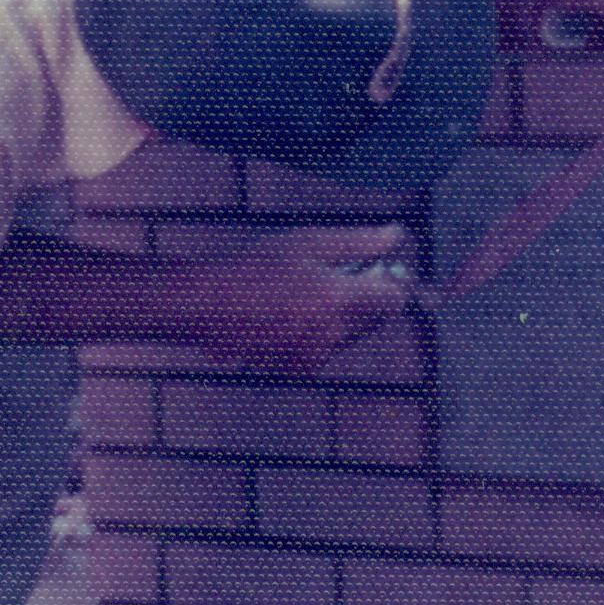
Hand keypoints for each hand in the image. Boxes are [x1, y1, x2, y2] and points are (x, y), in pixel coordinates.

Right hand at [191, 223, 412, 371]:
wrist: (206, 305)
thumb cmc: (255, 265)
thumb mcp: (308, 242)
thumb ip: (359, 242)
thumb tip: (397, 235)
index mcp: (339, 299)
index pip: (394, 300)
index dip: (393, 282)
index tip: (381, 268)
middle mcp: (333, 334)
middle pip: (375, 319)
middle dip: (369, 297)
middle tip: (344, 273)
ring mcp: (316, 355)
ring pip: (351, 334)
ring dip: (345, 315)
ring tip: (308, 291)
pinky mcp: (299, 369)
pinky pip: (326, 348)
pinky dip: (321, 332)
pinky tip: (291, 312)